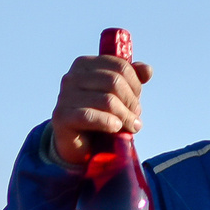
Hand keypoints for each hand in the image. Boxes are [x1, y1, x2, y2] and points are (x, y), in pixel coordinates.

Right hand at [49, 52, 154, 168]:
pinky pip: (90, 116)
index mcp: (85, 64)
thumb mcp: (119, 95)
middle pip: (115, 82)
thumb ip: (132, 79)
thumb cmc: (101, 115)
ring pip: (107, 100)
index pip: (120, 66)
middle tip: (135, 117)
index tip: (136, 100)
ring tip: (131, 127)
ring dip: (125, 117)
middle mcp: (72, 77)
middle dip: (131, 102)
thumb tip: (147, 70)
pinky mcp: (61, 116)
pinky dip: (108, 123)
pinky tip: (115, 128)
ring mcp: (65, 96)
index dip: (135, 85)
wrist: (79, 144)